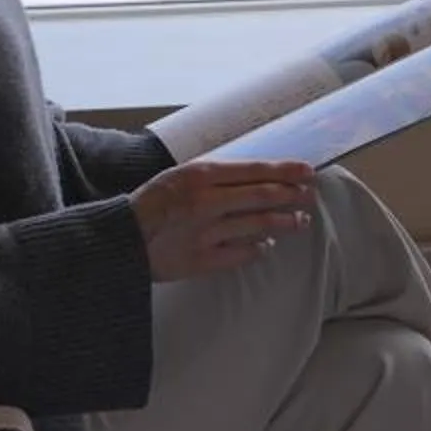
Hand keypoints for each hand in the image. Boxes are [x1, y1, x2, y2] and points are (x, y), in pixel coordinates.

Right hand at [131, 159, 316, 281]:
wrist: (120, 239)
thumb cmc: (152, 203)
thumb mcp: (181, 175)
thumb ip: (217, 176)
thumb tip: (259, 176)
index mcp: (200, 175)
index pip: (255, 170)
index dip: (286, 171)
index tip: (308, 171)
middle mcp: (206, 202)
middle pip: (263, 196)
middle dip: (292, 195)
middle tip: (310, 195)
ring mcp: (205, 233)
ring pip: (258, 225)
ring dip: (284, 222)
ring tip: (300, 220)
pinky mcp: (202, 260)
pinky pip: (242, 254)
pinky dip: (259, 248)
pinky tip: (267, 243)